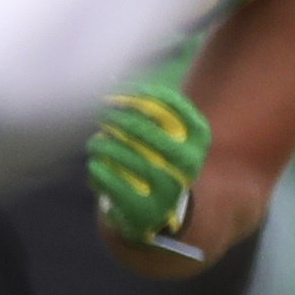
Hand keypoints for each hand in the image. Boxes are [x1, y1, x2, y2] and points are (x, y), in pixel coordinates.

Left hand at [89, 86, 208, 252]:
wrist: (159, 212)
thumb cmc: (156, 161)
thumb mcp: (165, 134)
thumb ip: (146, 109)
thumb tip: (110, 81)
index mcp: (199, 136)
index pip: (169, 104)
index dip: (136, 94)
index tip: (114, 92)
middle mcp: (189, 162)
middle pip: (143, 131)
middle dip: (115, 118)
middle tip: (99, 114)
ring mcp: (167, 187)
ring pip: (124, 156)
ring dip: (102, 145)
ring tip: (95, 143)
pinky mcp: (143, 208)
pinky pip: (110, 181)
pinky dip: (97, 169)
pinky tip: (96, 164)